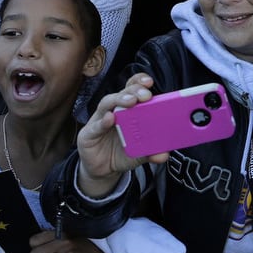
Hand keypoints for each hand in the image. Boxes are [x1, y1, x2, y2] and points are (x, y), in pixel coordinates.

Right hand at [76, 75, 167, 198]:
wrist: (104, 170)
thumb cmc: (122, 153)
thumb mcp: (140, 152)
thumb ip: (152, 151)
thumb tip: (164, 155)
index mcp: (128, 110)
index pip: (132, 89)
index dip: (139, 82)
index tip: (149, 82)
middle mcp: (113, 110)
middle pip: (122, 93)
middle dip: (134, 90)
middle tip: (145, 95)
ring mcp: (99, 120)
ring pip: (107, 103)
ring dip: (119, 100)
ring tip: (130, 101)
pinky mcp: (88, 134)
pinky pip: (95, 126)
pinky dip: (103, 122)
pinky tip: (110, 118)